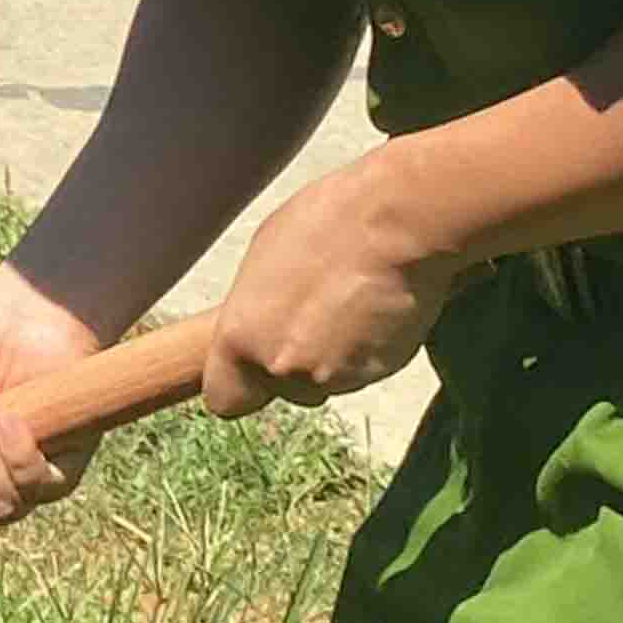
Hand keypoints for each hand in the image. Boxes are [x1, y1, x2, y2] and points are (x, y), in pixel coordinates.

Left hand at [202, 158, 454, 420]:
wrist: (397, 223)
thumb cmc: (327, 222)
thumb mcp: (264, 257)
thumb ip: (255, 307)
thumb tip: (259, 320)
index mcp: (241, 337)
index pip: (225, 399)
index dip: (240, 385)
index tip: (251, 369)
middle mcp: (282, 366)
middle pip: (285, 390)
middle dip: (296, 367)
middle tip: (313, 321)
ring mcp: (335, 375)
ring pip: (328, 381)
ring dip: (336, 355)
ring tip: (349, 303)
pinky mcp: (381, 371)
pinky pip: (365, 369)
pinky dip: (369, 348)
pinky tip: (374, 309)